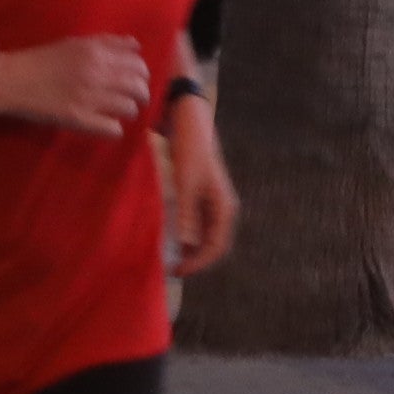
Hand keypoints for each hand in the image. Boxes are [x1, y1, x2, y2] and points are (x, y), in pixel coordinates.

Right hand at [0, 33, 152, 136]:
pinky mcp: (78, 119)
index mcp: (96, 51)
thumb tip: (136, 45)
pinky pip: (113, 129)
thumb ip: (106, 43)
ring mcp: (88, 97)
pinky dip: (113, 129)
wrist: (10, 80)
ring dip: (127, 112)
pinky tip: (104, 124)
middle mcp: (97, 72)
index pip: (138, 64)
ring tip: (116, 112)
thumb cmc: (41, 60)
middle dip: (140, 95)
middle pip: (139, 87)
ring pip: (130, 109)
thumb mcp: (74, 43)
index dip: (141, 75)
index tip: (134, 80)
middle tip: (132, 100)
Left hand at [166, 96, 238, 276]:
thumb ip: (187, 214)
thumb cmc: (190, 152)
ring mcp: (212, 202)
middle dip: (195, 259)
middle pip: (213, 244)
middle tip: (172, 268)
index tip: (177, 271)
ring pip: (204, 235)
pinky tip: (170, 236)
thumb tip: (187, 245)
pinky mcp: (201, 195)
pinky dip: (185, 233)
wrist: (191, 123)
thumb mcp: (186, 184)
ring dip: (190, 248)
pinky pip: (197, 223)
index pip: (216, 246)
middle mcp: (222, 208)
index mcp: (224, 208)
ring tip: (170, 256)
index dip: (198, 262)